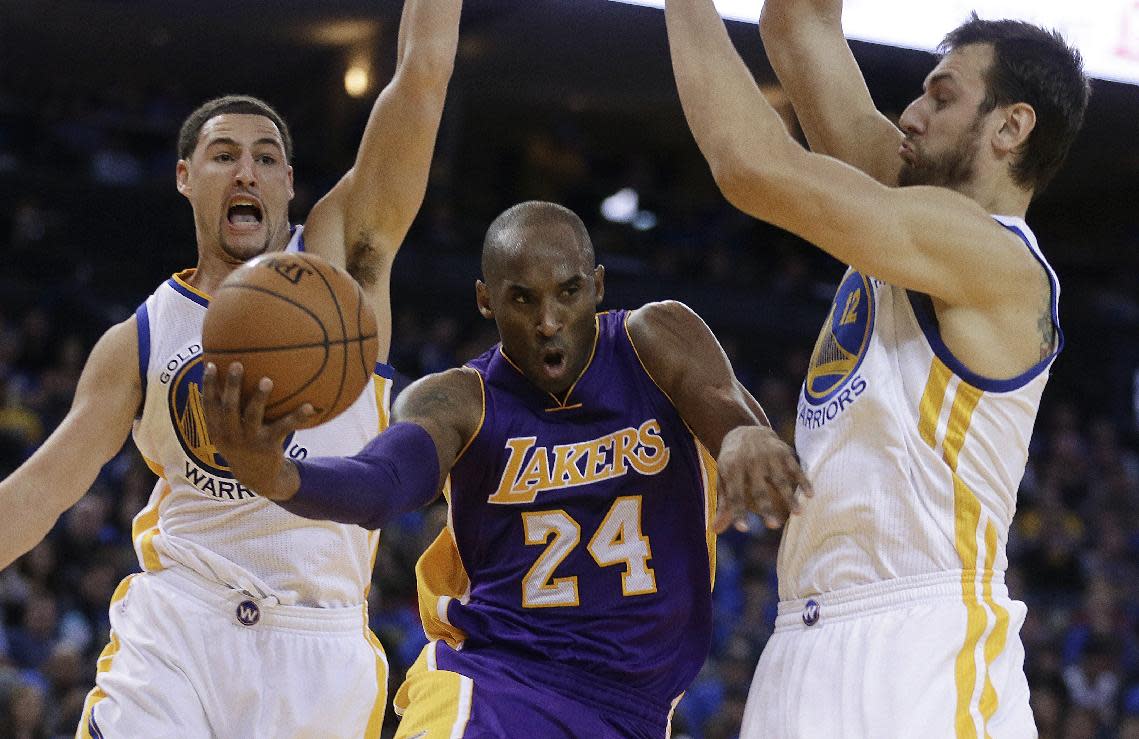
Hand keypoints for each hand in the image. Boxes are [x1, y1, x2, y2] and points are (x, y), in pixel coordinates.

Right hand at [201, 362, 314, 500]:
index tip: (210, 363)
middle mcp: (231, 435)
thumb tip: (230, 375)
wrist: (257, 477)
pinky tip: (309, 406)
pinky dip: (297, 416)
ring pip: (253, 416)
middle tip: (237, 364)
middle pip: (228, 407)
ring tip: (267, 380)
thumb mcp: (229, 432)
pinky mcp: (269, 445)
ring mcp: (249, 441)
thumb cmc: (243, 444)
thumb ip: (227, 410)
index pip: (208, 405)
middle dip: (231, 385)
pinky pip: (284, 427)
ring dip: (259, 397)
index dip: (208, 385)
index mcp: (218, 430)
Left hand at [713, 425, 811, 532]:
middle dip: (767, 508)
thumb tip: (715, 531)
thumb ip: (723, 504)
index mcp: (731, 468)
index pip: (734, 494)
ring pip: (780, 479)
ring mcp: (768, 456)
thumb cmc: (732, 463)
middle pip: (759, 489)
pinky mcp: (783, 451)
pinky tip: (810, 495)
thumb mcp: (724, 479)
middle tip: (774, 526)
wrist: (745, 431)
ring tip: (798, 514)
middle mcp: (749, 461)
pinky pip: (795, 468)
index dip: (738, 512)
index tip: (743, 529)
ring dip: (790, 497)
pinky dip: (803, 480)